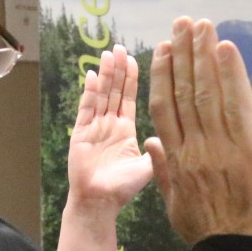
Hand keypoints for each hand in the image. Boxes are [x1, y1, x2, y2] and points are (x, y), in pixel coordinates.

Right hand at [67, 44, 152, 215]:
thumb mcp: (148, 166)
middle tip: (120, 47)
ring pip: (102, 95)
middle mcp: (110, 125)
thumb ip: (158, 149)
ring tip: (109, 54)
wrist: (100, 202)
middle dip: (118, 69)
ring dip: (105, 74)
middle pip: (115, 91)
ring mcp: (94, 127)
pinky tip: (92, 75)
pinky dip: (89, 92)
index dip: (132, 78)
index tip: (135, 58)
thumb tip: (170, 132)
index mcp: (126, 130)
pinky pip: (86, 109)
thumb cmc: (123, 188)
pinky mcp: (81, 133)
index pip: (130, 98)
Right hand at [145, 17, 251, 250]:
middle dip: (183, 53)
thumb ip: (164, 173)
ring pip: (208, 90)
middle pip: (185, 91)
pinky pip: (238, 103)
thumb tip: (151, 144)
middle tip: (182, 22)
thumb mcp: (176, 209)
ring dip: (204, 53)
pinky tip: (226, 47)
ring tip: (201, 24)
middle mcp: (194, 147)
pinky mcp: (250, 148)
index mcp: (177, 161)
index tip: (163, 49)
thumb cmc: (214, 238)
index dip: (163, 75)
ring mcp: (221, 146)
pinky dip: (232, 73)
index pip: (165, 108)